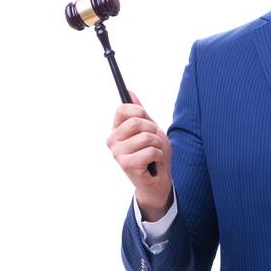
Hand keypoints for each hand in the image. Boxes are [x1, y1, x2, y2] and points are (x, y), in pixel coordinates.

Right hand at [107, 93, 172, 219]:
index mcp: (117, 130)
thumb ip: (140, 112)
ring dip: (158, 145)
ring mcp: (118, 153)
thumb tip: (130, 91)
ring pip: (147, 137)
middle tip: (153, 141)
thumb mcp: (150, 129)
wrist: (158, 179)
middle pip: (136, 122)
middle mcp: (112, 140)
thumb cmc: (153, 153)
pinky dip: (158, 156)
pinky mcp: (126, 165)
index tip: (146, 120)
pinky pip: (151, 151)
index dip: (139, 112)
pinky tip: (153, 162)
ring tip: (153, 153)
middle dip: (153, 131)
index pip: (123, 109)